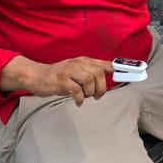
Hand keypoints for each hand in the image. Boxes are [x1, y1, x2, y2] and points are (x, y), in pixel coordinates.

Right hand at [0, 56, 114, 105]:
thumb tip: (105, 82)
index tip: (126, 74)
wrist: (36, 76)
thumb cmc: (58, 77)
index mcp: (83, 61)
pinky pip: (77, 90)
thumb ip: (89, 74)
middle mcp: (77, 63)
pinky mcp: (61, 80)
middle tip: (97, 96)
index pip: (104, 64)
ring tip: (85, 97)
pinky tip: (78, 101)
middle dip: (101, 87)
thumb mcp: (76, 72)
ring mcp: (69, 71)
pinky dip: (80, 98)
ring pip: (89, 80)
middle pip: (98, 73)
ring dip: (90, 92)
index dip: (117, 69)